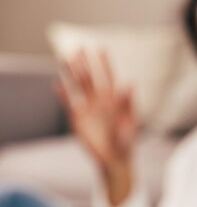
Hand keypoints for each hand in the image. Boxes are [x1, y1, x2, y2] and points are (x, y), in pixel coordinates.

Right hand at [56, 50, 136, 205]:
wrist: (115, 159)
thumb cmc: (127, 141)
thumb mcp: (130, 122)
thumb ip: (128, 103)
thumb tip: (130, 83)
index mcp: (114, 100)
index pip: (109, 77)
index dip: (105, 63)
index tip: (101, 48)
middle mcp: (100, 101)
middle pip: (91, 78)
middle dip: (85, 63)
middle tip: (78, 47)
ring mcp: (88, 109)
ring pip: (78, 87)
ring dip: (72, 73)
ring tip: (64, 58)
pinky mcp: (78, 119)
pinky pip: (69, 103)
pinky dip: (63, 94)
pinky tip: (57, 84)